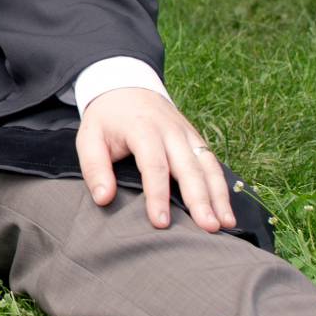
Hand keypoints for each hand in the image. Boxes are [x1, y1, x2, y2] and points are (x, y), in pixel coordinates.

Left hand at [76, 87, 236, 232]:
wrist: (126, 87)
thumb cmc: (106, 119)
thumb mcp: (89, 137)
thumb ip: (95, 168)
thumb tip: (103, 199)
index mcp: (143, 129)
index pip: (154, 165)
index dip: (158, 195)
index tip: (161, 223)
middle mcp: (171, 131)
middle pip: (189, 167)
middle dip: (200, 199)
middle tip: (207, 228)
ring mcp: (187, 134)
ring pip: (208, 166)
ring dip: (219, 196)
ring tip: (225, 224)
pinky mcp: (196, 139)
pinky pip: (212, 163)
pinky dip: (222, 187)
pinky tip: (226, 211)